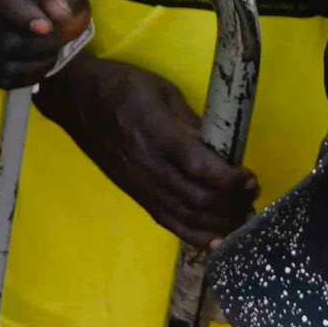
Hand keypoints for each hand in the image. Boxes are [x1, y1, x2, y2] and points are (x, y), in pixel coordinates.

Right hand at [0, 0, 94, 91]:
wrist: (49, 26)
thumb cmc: (58, 3)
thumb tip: (53, 9)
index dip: (19, 14)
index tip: (47, 27)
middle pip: (1, 36)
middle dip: (38, 44)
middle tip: (58, 39)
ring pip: (2, 59)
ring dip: (35, 61)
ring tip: (50, 50)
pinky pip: (0, 75)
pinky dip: (26, 75)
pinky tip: (37, 63)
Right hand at [42, 57, 255, 246]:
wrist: (76, 99)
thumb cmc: (121, 86)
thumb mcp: (163, 91)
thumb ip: (192, 122)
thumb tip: (220, 148)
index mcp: (158, 134)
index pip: (200, 167)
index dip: (230, 179)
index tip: (250, 178)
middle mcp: (149, 165)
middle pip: (198, 198)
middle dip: (232, 203)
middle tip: (252, 197)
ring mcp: (140, 184)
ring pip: (186, 217)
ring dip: (219, 223)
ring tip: (241, 217)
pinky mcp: (135, 194)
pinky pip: (168, 222)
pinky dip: (195, 236)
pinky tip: (216, 240)